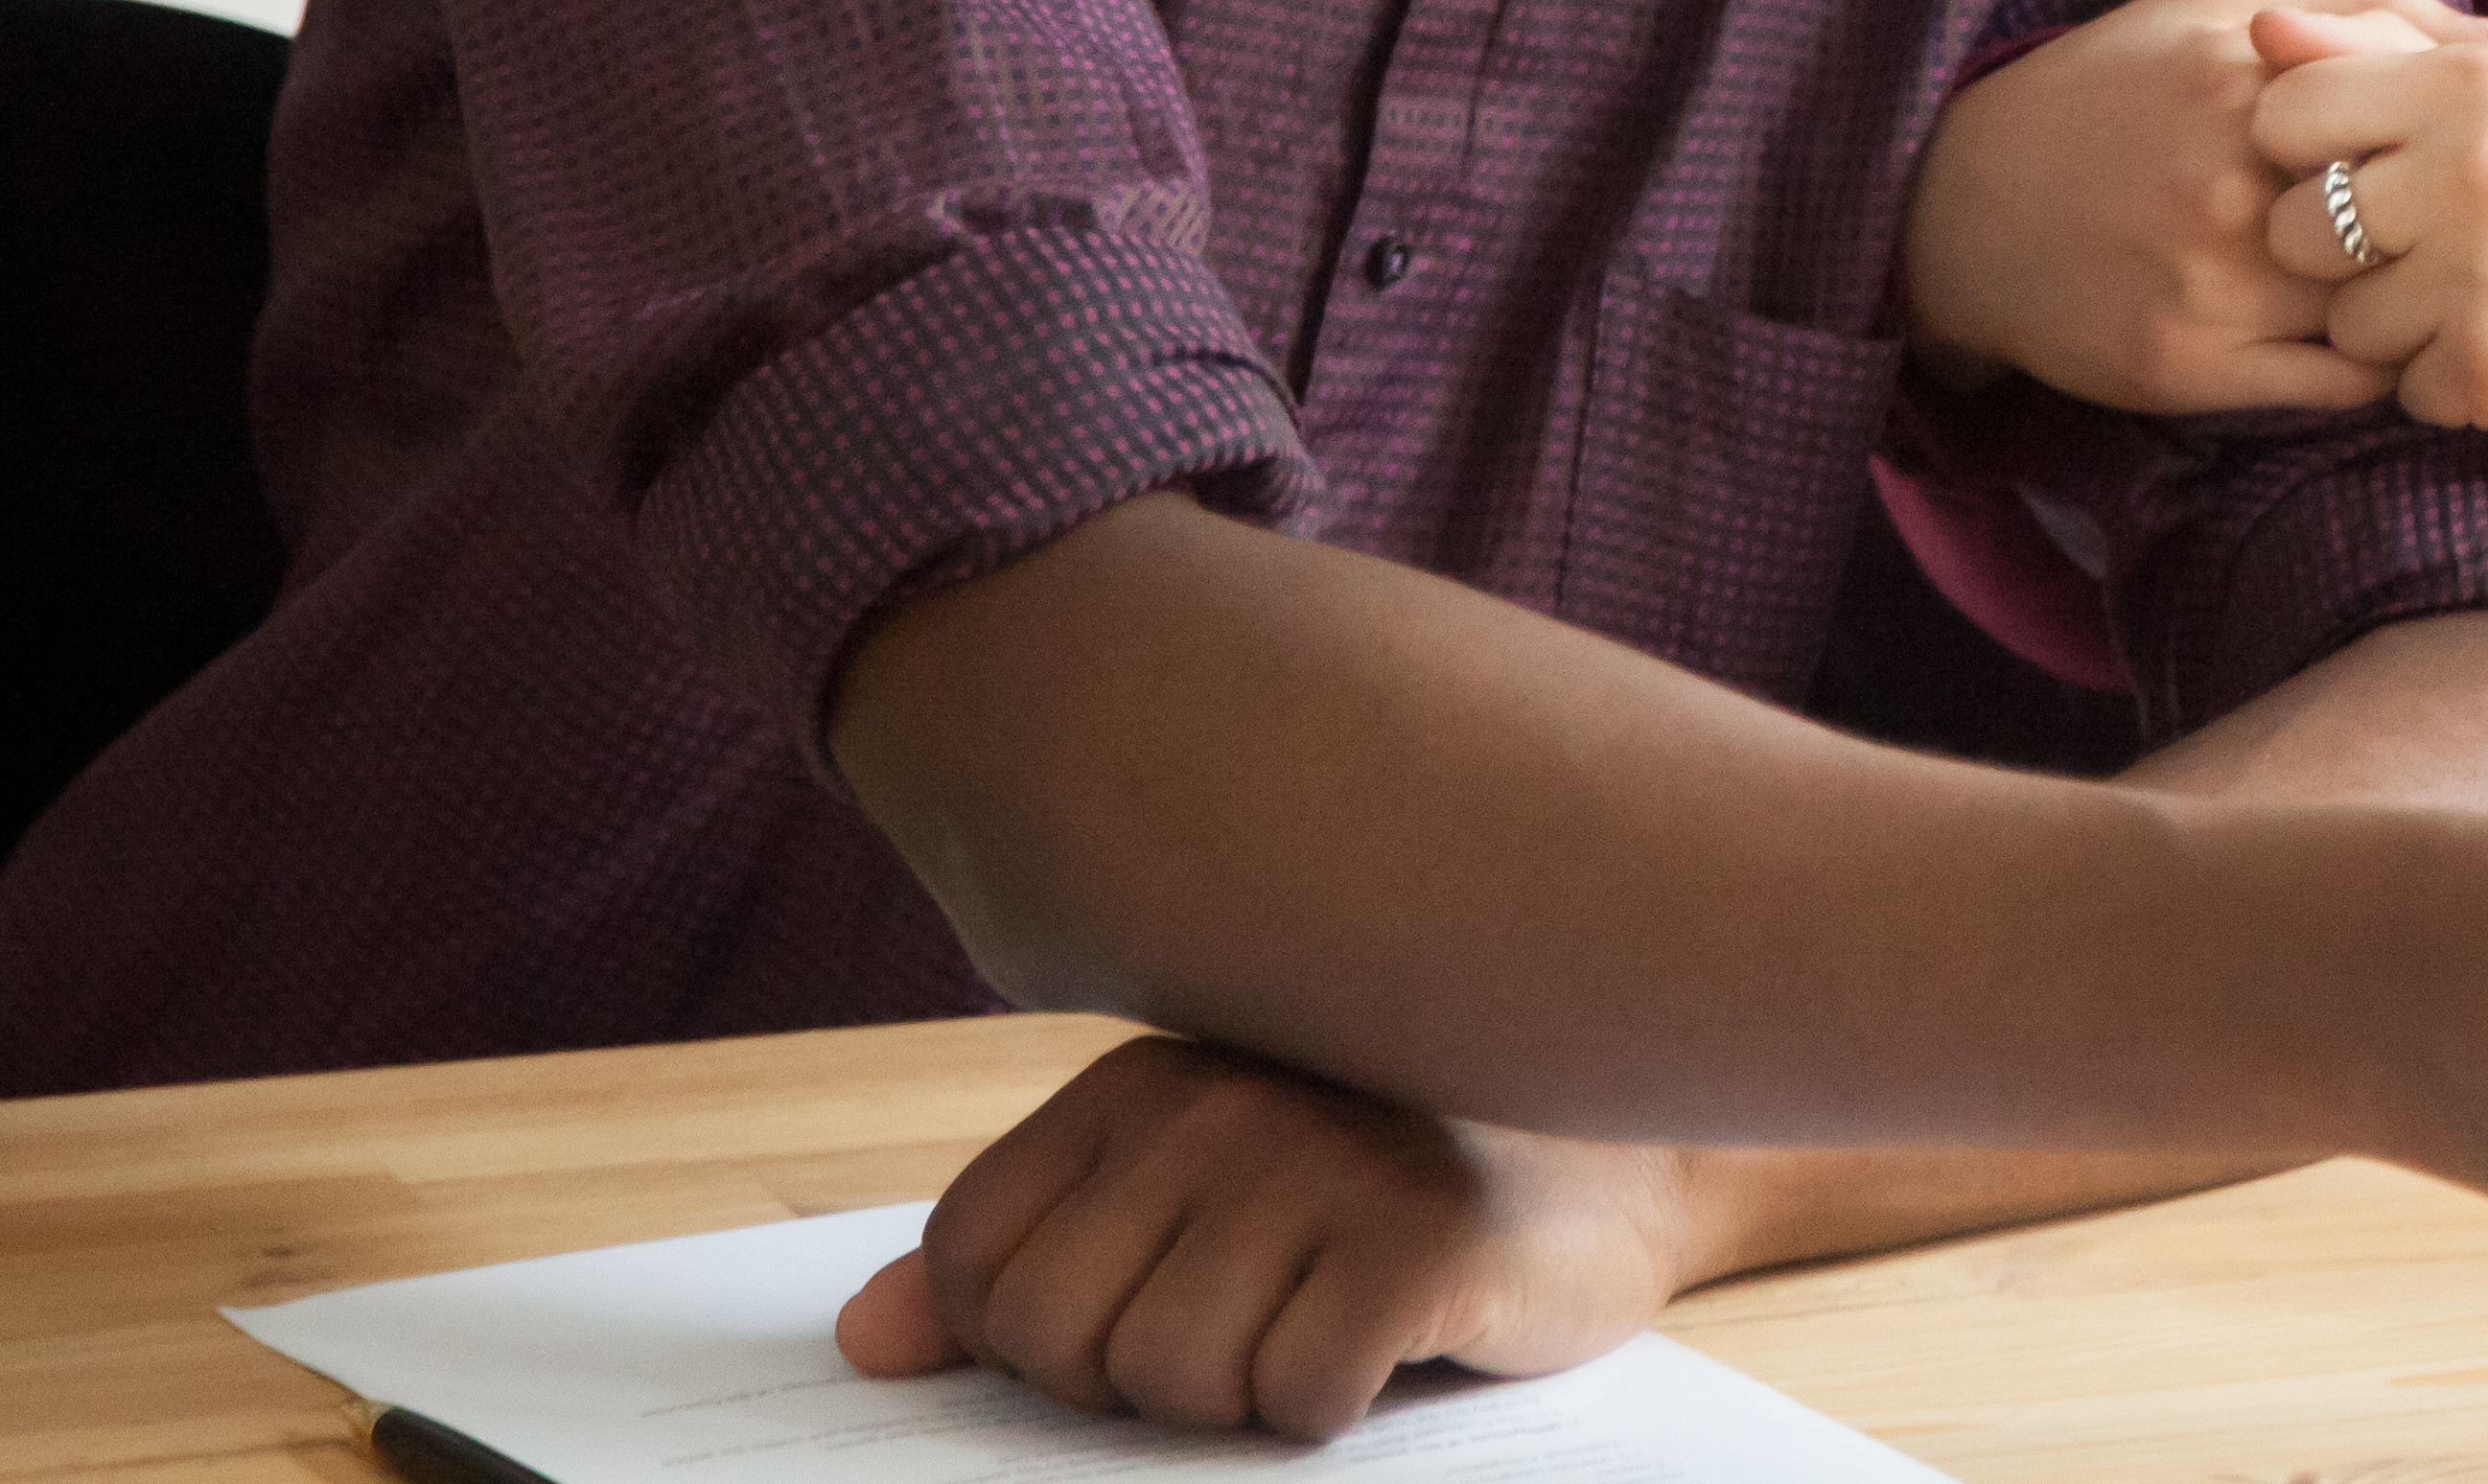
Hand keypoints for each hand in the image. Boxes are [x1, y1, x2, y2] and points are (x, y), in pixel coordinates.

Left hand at [834, 1035, 1722, 1436]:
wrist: (1625, 1163)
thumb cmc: (1385, 1185)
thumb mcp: (1196, 1198)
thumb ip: (1031, 1252)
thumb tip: (862, 1343)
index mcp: (1141, 1081)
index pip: (973, 1265)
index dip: (1032, 1344)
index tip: (1142, 1314)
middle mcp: (1217, 1102)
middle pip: (1061, 1343)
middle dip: (1137, 1385)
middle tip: (1250, 1325)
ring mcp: (1318, 1161)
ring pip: (1171, 1385)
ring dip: (1245, 1396)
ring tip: (1326, 1317)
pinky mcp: (1416, 1237)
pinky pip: (1293, 1399)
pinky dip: (1334, 1406)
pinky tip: (1394, 1335)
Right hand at [1901, 0, 2487, 413]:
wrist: (1965, 203)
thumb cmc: (2113, 84)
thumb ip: (2373, 6)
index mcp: (2254, 73)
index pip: (2432, 115)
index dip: (2472, 147)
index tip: (2485, 159)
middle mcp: (2234, 181)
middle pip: (2421, 221)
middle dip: (2464, 233)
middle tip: (2486, 237)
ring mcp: (2213, 283)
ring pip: (2390, 310)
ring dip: (2426, 305)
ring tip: (2433, 288)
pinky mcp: (2191, 368)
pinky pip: (2343, 385)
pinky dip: (2383, 366)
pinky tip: (2378, 336)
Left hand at [2253, 30, 2487, 474]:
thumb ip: (2382, 49)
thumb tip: (2263, 27)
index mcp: (2477, 83)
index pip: (2288, 109)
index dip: (2306, 149)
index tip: (2358, 168)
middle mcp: (2476, 171)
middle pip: (2295, 226)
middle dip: (2335, 251)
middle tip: (2413, 248)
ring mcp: (2484, 277)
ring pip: (2342, 321)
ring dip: (2392, 326)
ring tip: (2469, 301)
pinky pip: (2397, 389)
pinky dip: (2442, 380)